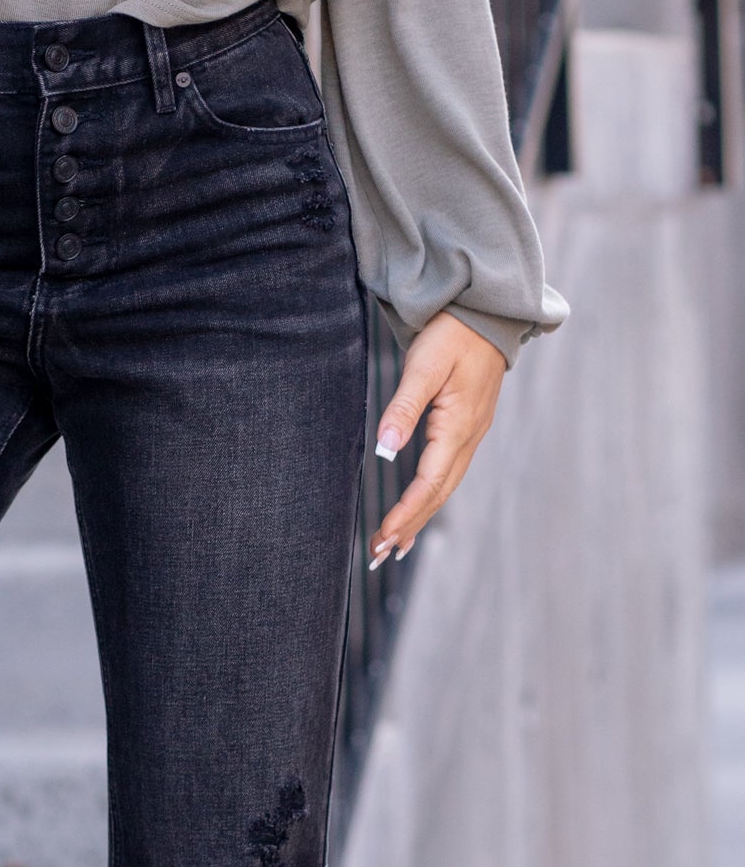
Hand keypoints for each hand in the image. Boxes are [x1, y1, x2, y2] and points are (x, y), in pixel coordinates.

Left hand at [368, 312, 505, 569]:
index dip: (404, 514)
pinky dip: (431, 499)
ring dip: (419, 518)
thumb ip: (403, 407)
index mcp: (458, 427)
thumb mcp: (424, 365)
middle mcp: (469, 438)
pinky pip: (448, 474)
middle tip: (380, 556)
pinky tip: (417, 512)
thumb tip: (385, 447)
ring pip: (445, 488)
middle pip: (438, 495)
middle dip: (409, 527)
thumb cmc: (452, 333)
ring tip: (395, 546)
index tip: (382, 538)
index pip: (428, 484)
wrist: (487, 311)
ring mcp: (472, 435)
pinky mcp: (468, 429)